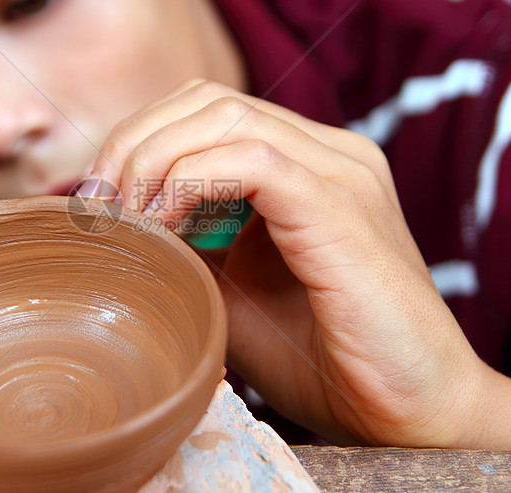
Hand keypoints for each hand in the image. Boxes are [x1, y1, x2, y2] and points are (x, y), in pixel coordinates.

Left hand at [81, 80, 510, 450]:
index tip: (101, 200)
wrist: (410, 410)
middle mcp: (330, 153)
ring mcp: (342, 172)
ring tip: (127, 219)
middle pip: (208, 101)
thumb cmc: (322, 357)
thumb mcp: (232, 291)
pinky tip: (164, 226)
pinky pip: (252, 160)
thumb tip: (119, 222)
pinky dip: (190, 181)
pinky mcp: (343, 207)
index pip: (208, 111)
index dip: (141, 141)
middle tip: (99, 206)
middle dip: (134, 143)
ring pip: (224, 116)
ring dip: (153, 159)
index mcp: (308, 164)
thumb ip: (188, 244)